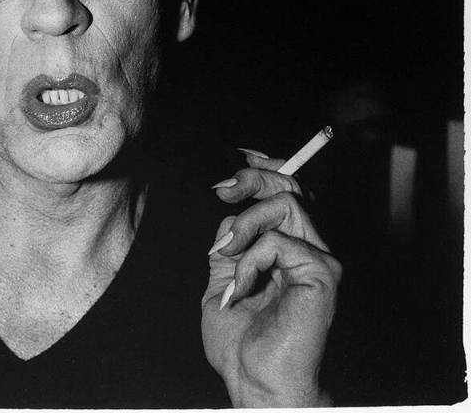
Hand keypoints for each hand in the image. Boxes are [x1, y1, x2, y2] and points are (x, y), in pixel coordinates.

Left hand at [202, 153, 340, 406]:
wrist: (255, 383)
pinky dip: (249, 260)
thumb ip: (229, 244)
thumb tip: (227, 209)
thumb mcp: (222, 278)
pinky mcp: (321, 274)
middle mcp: (309, 248)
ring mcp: (319, 259)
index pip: (288, 191)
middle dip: (253, 178)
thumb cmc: (239, 342)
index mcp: (288, 248)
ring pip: (285, 203)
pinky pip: (277, 241)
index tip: (240, 162)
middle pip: (291, 186)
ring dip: (244, 224)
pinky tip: (241, 289)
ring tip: (226, 255)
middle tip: (224, 190)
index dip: (267, 168)